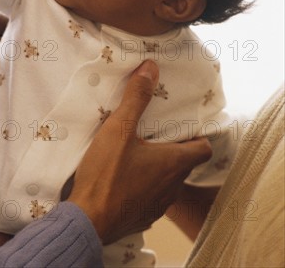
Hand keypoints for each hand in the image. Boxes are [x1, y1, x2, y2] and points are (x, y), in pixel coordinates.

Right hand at [0, 60, 210, 247]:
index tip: (182, 127)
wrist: (86, 221)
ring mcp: (158, 206)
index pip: (204, 149)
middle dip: (173, 148)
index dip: (197, 136)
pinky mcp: (142, 217)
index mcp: (173, 163)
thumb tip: (151, 68)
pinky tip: (123, 178)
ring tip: (138, 153)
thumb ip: (136, 98)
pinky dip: (144, 186)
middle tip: (154, 133)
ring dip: (158, 168)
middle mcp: (172, 187)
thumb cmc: (105, 174)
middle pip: (184, 163)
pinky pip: (151, 197)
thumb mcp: (118, 129)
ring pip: (168, 182)